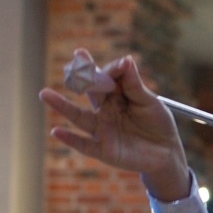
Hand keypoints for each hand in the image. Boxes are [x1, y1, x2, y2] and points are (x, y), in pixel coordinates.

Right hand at [41, 50, 189, 201]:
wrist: (167, 152)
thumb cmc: (157, 123)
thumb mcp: (149, 101)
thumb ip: (134, 84)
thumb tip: (125, 59)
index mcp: (116, 95)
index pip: (104, 78)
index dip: (107, 69)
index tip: (119, 64)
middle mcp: (105, 111)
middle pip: (89, 93)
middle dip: (80, 78)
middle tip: (72, 64)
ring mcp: (102, 130)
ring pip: (79, 117)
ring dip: (61, 105)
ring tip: (44, 93)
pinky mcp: (104, 150)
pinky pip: (84, 144)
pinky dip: (70, 139)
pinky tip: (56, 131)